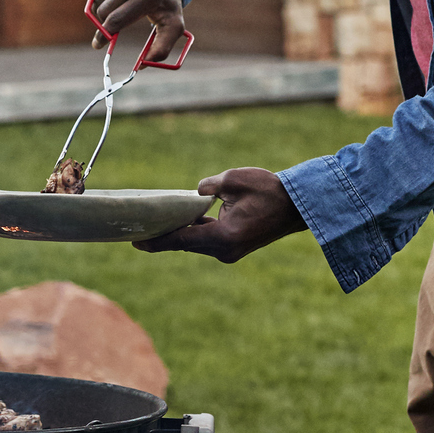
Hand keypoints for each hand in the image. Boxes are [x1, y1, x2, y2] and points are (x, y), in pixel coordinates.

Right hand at [87, 0, 186, 57]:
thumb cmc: (166, 2)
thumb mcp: (173, 25)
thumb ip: (162, 48)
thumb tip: (143, 65)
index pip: (116, 20)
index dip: (104, 36)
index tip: (98, 45)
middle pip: (103, 13)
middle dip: (106, 23)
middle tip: (115, 26)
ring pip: (98, 1)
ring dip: (106, 8)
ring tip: (123, 5)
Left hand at [134, 168, 303, 262]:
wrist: (298, 206)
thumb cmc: (269, 190)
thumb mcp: (235, 180)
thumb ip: (209, 186)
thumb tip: (196, 193)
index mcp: (224, 237)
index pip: (181, 239)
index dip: (157, 241)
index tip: (136, 243)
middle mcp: (225, 250)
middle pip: (185, 243)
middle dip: (163, 236)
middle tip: (137, 232)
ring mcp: (230, 252)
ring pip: (195, 242)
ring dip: (179, 232)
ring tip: (154, 225)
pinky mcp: (233, 247)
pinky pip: (207, 240)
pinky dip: (194, 231)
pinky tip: (181, 221)